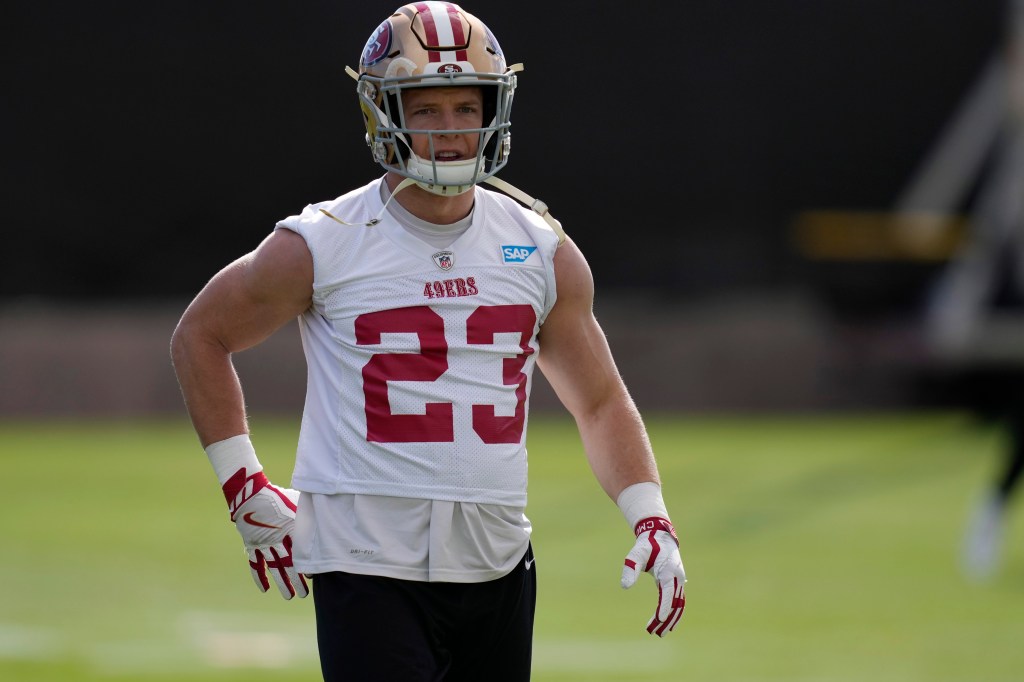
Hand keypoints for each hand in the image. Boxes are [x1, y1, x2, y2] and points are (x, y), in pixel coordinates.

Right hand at [221, 467, 308, 599]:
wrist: (251, 493)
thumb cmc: (278, 495)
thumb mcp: (297, 502)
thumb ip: (308, 513)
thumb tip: (325, 514)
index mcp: (290, 530)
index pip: (300, 553)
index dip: (307, 566)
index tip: (314, 578)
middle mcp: (277, 540)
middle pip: (288, 564)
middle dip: (296, 581)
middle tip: (304, 595)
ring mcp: (263, 544)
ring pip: (273, 568)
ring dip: (281, 583)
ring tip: (289, 596)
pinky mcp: (252, 544)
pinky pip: (255, 564)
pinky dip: (259, 577)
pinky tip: (265, 589)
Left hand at [621, 517, 685, 635]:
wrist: (659, 535)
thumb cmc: (646, 545)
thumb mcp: (636, 554)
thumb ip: (630, 568)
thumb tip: (624, 587)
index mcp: (668, 571)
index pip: (669, 593)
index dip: (665, 607)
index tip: (659, 620)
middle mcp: (677, 577)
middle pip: (676, 603)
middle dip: (666, 619)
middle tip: (655, 633)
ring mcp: (679, 580)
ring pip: (678, 604)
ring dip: (671, 619)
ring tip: (659, 633)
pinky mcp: (676, 582)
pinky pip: (677, 601)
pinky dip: (673, 612)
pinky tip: (665, 623)